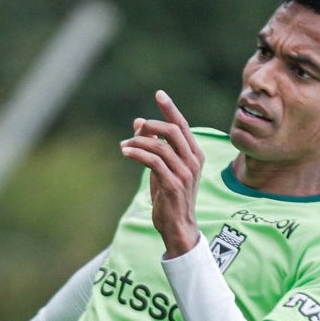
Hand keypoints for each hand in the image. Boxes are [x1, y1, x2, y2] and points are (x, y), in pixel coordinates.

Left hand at [120, 90, 204, 256]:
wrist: (177, 227)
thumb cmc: (169, 197)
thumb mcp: (161, 168)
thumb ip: (153, 146)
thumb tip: (138, 123)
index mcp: (195, 155)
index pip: (183, 126)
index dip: (170, 109)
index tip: (159, 93)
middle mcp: (193, 161)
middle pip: (173, 131)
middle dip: (152, 124)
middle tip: (136, 126)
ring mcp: (185, 173)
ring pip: (161, 146)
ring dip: (139, 142)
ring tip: (124, 145)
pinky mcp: (173, 184)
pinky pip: (154, 162)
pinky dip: (137, 153)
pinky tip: (126, 152)